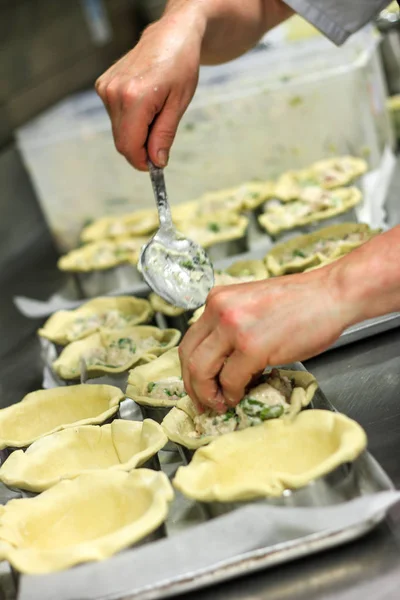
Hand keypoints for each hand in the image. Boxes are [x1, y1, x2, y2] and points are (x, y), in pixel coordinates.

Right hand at [95, 9, 203, 169]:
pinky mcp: (103, 85)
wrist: (171, 36)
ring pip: (118, 131)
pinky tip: (145, 102)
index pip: (129, 146)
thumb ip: (165, 135)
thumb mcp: (179, 104)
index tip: (156, 165)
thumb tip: (156, 161)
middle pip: (122, 142)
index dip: (142, 161)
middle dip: (141, 149)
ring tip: (155, 112)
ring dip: (136, 133)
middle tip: (161, 139)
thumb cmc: (181, 67)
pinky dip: (130, 120)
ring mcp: (106, 88)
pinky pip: (115, 117)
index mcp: (135, 98)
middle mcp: (115, 93)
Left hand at [179, 267, 356, 412]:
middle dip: (194, 386)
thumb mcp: (251, 306)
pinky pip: (231, 379)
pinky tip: (241, 395)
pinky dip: (233, 393)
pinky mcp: (252, 346)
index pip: (189, 340)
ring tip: (222, 403)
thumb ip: (230, 328)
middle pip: (188, 356)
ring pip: (201, 370)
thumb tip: (220, 363)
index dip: (190, 369)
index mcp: (217, 299)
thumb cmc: (301, 302)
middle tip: (205, 402)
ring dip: (209, 394)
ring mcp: (233, 327)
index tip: (198, 385)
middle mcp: (219, 309)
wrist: (332, 294)